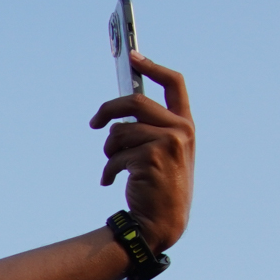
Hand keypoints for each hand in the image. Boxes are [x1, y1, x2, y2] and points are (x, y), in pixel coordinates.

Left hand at [88, 53, 194, 251]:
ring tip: (112, 168)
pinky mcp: (152, 157)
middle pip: (134, 101)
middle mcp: (182, 130)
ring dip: (108, 152)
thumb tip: (114, 114)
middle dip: (107, 110)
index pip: (173, 84)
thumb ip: (148, 130)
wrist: (160, 223)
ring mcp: (169, 143)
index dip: (152, 66)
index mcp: (186, 125)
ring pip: (119, 132)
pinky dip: (108, 170)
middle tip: (94, 123)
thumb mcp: (161, 154)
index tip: (132, 55)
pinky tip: (111, 182)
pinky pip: (115, 155)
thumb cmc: (157, 188)